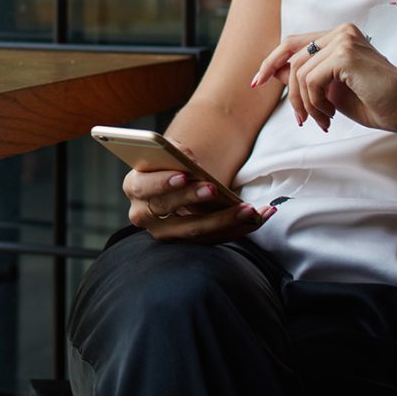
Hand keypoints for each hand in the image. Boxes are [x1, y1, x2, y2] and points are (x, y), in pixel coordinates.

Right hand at [122, 145, 275, 243]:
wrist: (175, 178)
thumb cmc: (170, 161)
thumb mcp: (169, 152)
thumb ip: (174, 152)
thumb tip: (188, 158)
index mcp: (135, 187)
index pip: (144, 187)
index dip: (163, 182)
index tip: (183, 174)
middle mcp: (144, 214)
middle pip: (169, 211)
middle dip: (193, 199)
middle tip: (215, 188)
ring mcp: (165, 232)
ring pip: (194, 231)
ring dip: (225, 221)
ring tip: (251, 209)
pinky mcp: (188, 242)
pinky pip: (213, 239)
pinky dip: (239, 228)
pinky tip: (262, 215)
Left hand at [250, 24, 396, 134]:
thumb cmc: (379, 103)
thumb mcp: (333, 91)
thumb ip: (307, 78)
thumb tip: (275, 72)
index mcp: (340, 36)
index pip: (294, 43)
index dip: (272, 62)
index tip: (257, 82)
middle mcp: (341, 32)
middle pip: (291, 54)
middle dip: (285, 87)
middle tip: (297, 118)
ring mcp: (344, 39)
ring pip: (299, 72)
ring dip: (305, 103)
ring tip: (323, 121)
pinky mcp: (345, 55)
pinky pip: (310, 80)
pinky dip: (314, 103)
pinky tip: (330, 116)